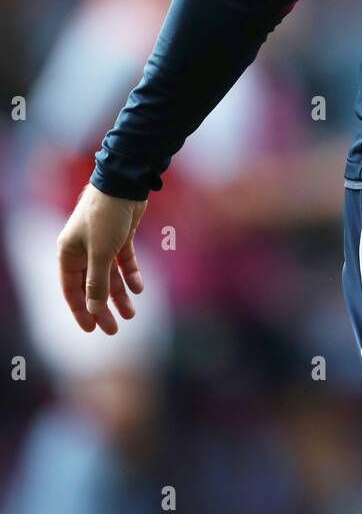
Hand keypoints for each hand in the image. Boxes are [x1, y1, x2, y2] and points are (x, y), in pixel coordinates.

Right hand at [57, 183, 146, 333]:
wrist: (125, 183)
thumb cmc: (106, 216)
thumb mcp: (101, 252)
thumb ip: (97, 282)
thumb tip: (94, 309)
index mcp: (69, 253)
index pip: (72, 290)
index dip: (81, 310)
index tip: (91, 329)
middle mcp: (83, 250)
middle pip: (92, 286)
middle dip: (102, 308)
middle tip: (113, 329)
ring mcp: (102, 243)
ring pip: (109, 276)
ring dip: (119, 295)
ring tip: (131, 314)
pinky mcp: (120, 237)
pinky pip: (124, 262)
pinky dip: (131, 275)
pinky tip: (139, 289)